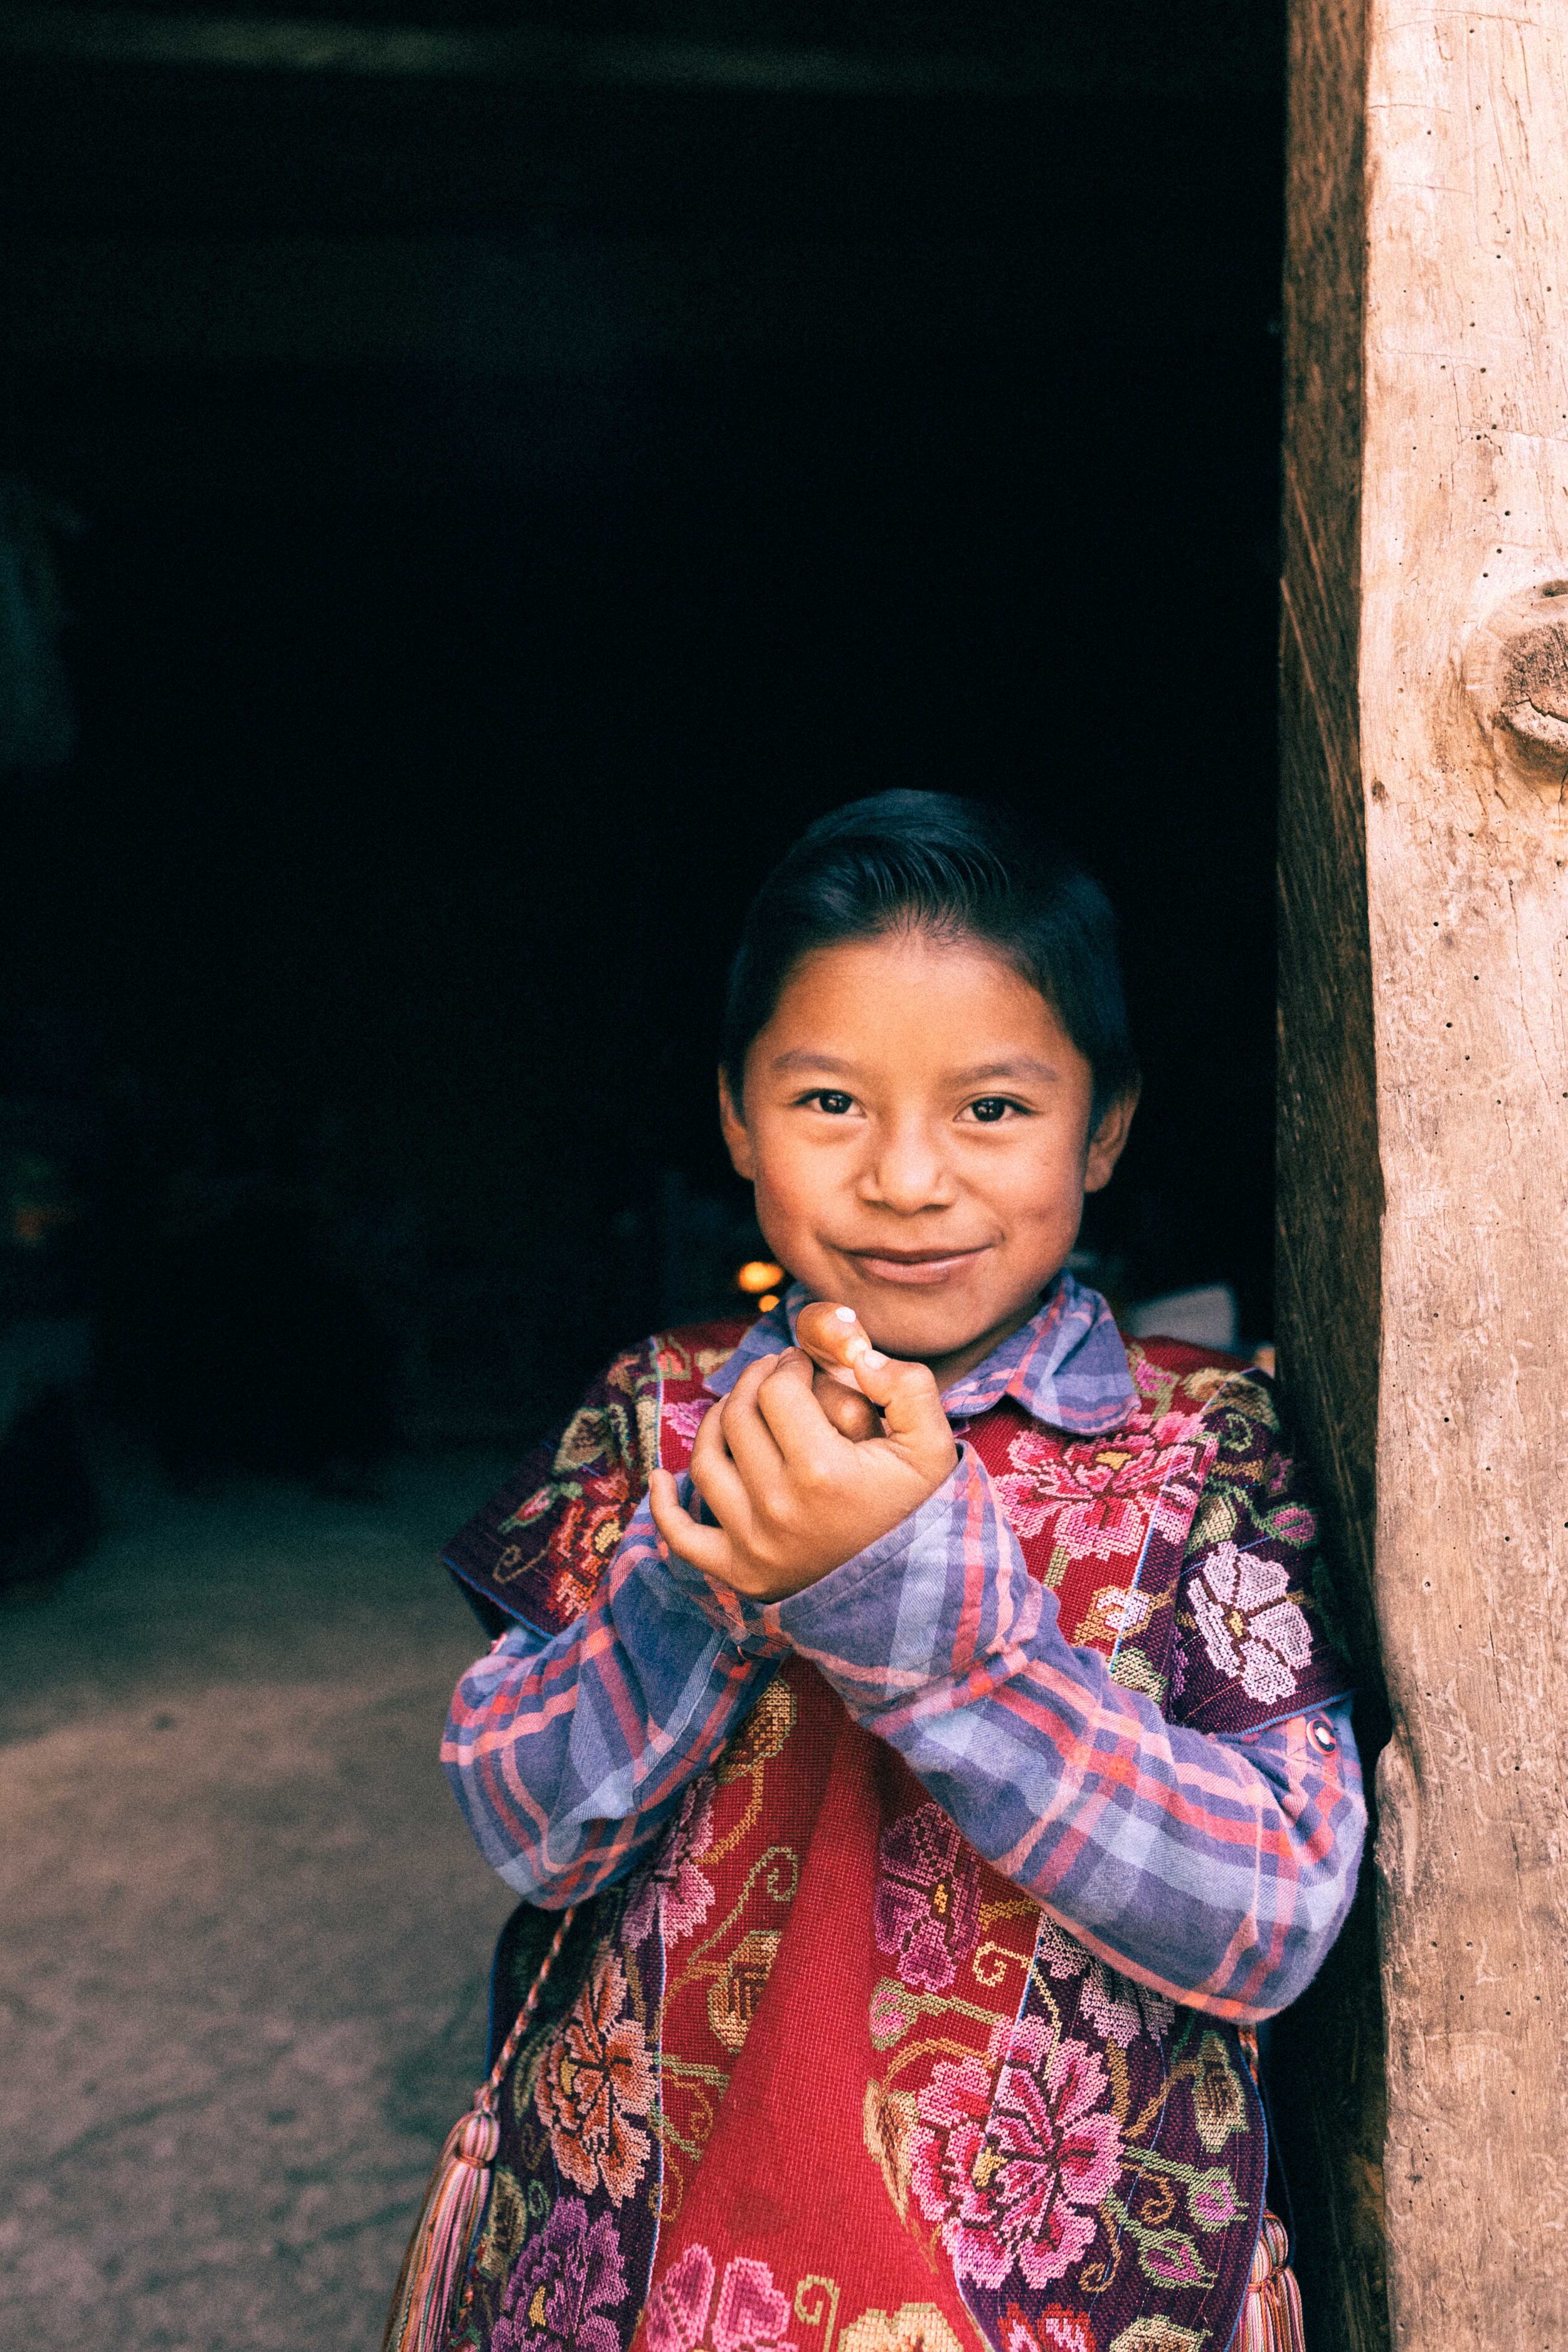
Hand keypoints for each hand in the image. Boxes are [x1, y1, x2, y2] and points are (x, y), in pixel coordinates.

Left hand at [647, 1309, 957, 1601]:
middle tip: (773, 1375)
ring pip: (706, 1462)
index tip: (801, 1363)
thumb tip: (859, 1356)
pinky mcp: (739, 1573)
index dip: (788, 1363)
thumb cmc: (917, 1511)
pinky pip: (682, 1537)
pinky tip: (662, 1477)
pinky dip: (663, 1505)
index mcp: (823, 1470)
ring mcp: (754, 1543)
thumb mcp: (932, 1446)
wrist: (913, 1594)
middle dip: (754, 1382)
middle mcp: (779, 1507)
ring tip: (739, 1408)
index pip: (778, 1390)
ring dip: (715, 1423)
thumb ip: (908, 1388)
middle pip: (739, 1417)